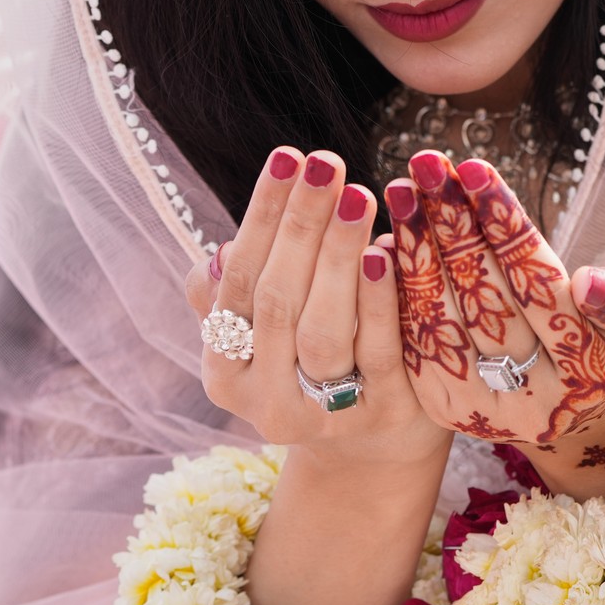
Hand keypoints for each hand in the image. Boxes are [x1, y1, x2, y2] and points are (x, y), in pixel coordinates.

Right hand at [184, 147, 449, 471]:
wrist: (376, 446)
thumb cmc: (310, 359)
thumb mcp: (264, 330)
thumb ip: (234, 294)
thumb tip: (219, 255)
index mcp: (226, 373)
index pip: (237, 284)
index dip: (260, 219)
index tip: (286, 158)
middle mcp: (267, 403)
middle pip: (277, 303)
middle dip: (300, 226)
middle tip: (325, 164)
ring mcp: (327, 416)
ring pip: (323, 330)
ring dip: (337, 256)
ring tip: (356, 195)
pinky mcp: (385, 414)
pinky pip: (380, 351)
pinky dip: (379, 299)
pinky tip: (386, 250)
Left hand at [385, 152, 604, 497]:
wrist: (579, 404)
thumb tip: (588, 285)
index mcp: (592, 372)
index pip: (539, 284)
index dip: (504, 225)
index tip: (472, 168)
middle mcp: (537, 401)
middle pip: (486, 300)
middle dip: (452, 227)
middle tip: (426, 167)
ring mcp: (488, 411)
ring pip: (444, 320)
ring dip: (417, 252)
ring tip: (402, 193)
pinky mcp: (448, 409)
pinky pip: (417, 342)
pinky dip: (401, 291)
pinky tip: (388, 244)